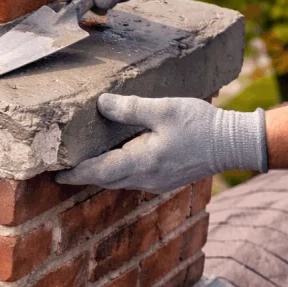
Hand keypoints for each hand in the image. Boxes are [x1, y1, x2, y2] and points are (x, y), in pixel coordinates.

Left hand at [56, 93, 267, 192]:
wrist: (232, 144)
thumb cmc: (201, 125)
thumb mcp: (164, 109)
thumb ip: (131, 108)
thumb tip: (101, 104)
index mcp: (141, 163)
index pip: (98, 172)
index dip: (74, 173)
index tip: (54, 174)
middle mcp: (145, 179)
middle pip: (104, 180)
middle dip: (82, 175)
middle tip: (60, 169)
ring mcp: (155, 182)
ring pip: (118, 180)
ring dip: (99, 173)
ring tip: (81, 163)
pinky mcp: (164, 179)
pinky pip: (132, 178)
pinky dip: (117, 171)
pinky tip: (113, 159)